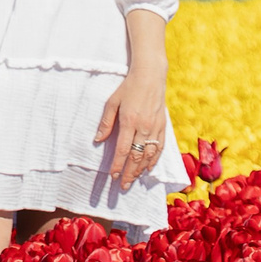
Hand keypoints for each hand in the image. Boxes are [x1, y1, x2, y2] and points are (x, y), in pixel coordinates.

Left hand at [95, 69, 169, 188]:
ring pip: (149, 155)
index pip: (123, 150)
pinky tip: (149, 168)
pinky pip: (160, 147)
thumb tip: (98, 140)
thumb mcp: (112, 102)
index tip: (112, 176)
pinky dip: (154, 160)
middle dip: (129, 173)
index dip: (117, 165)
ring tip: (133, 180)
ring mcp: (155, 127)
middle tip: (122, 186)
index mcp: (129, 121)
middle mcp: (144, 127)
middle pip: (137, 157)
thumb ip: (105, 123)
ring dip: (140, 170)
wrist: (150, 75)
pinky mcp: (163, 125)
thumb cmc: (128, 87)